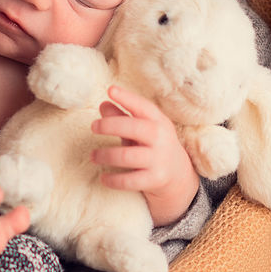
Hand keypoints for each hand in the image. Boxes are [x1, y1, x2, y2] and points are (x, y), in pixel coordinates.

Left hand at [90, 85, 198, 225]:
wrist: (177, 174)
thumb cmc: (152, 145)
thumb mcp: (141, 128)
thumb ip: (122, 117)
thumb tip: (103, 104)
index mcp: (158, 121)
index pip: (143, 106)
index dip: (127, 98)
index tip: (110, 90)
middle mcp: (161, 138)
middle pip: (133, 128)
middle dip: (109, 125)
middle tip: (93, 126)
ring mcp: (158, 159)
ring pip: (126, 156)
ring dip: (105, 155)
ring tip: (93, 156)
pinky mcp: (155, 179)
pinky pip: (129, 180)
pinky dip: (112, 180)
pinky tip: (103, 178)